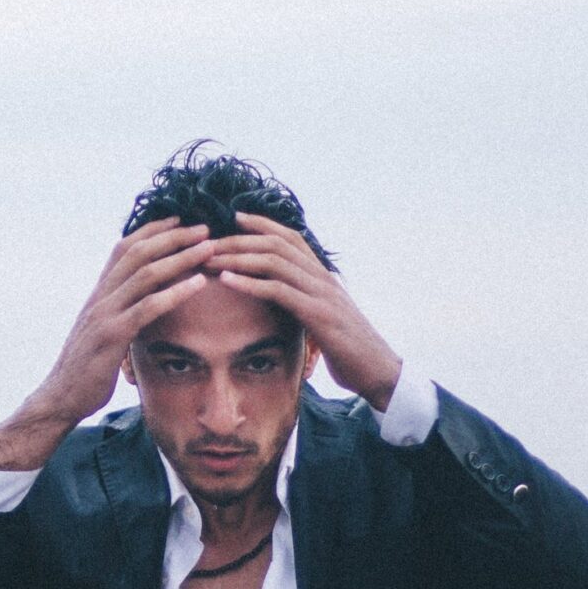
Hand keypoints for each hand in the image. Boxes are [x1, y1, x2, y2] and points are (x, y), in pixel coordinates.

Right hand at [0, 219, 211, 468]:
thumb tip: (144, 305)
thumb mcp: (103, 333)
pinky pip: (147, 308)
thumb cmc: (86, 369)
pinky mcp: (112, 337)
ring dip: (180, 257)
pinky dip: (175, 292)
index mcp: (99, 294)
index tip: (179, 220)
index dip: (152, 231)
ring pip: (145, 274)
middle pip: (138, 253)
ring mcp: (104, 315)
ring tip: (208, 248)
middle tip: (204, 228)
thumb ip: (120, 314)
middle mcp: (100, 297)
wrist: (60, 398)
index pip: (124, 249)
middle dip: (172, 237)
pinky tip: (198, 284)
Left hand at [203, 213, 403, 411]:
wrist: (379, 371)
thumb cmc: (348, 349)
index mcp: (323, 276)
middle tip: (208, 243)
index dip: (263, 224)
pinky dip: (250, 283)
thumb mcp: (323, 319)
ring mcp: (322, 294)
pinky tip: (227, 281)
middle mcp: (322, 278)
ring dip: (238, 258)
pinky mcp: (318, 315)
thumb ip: (304, 304)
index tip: (235, 217)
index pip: (291, 238)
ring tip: (210, 259)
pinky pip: (279, 291)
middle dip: (239, 240)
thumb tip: (281, 302)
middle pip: (276, 245)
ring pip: (275, 262)